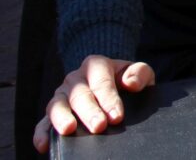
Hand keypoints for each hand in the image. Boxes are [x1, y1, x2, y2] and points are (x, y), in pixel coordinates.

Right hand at [33, 55, 154, 153]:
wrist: (111, 81)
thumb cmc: (126, 79)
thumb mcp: (138, 71)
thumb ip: (139, 72)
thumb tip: (131, 82)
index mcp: (95, 65)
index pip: (101, 82)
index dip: (109, 99)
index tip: (117, 116)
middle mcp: (75, 79)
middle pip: (80, 95)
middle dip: (89, 111)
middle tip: (99, 126)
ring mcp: (61, 95)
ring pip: (57, 105)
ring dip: (62, 118)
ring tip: (68, 130)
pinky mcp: (53, 112)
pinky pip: (43, 122)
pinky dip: (41, 133)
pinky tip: (43, 145)